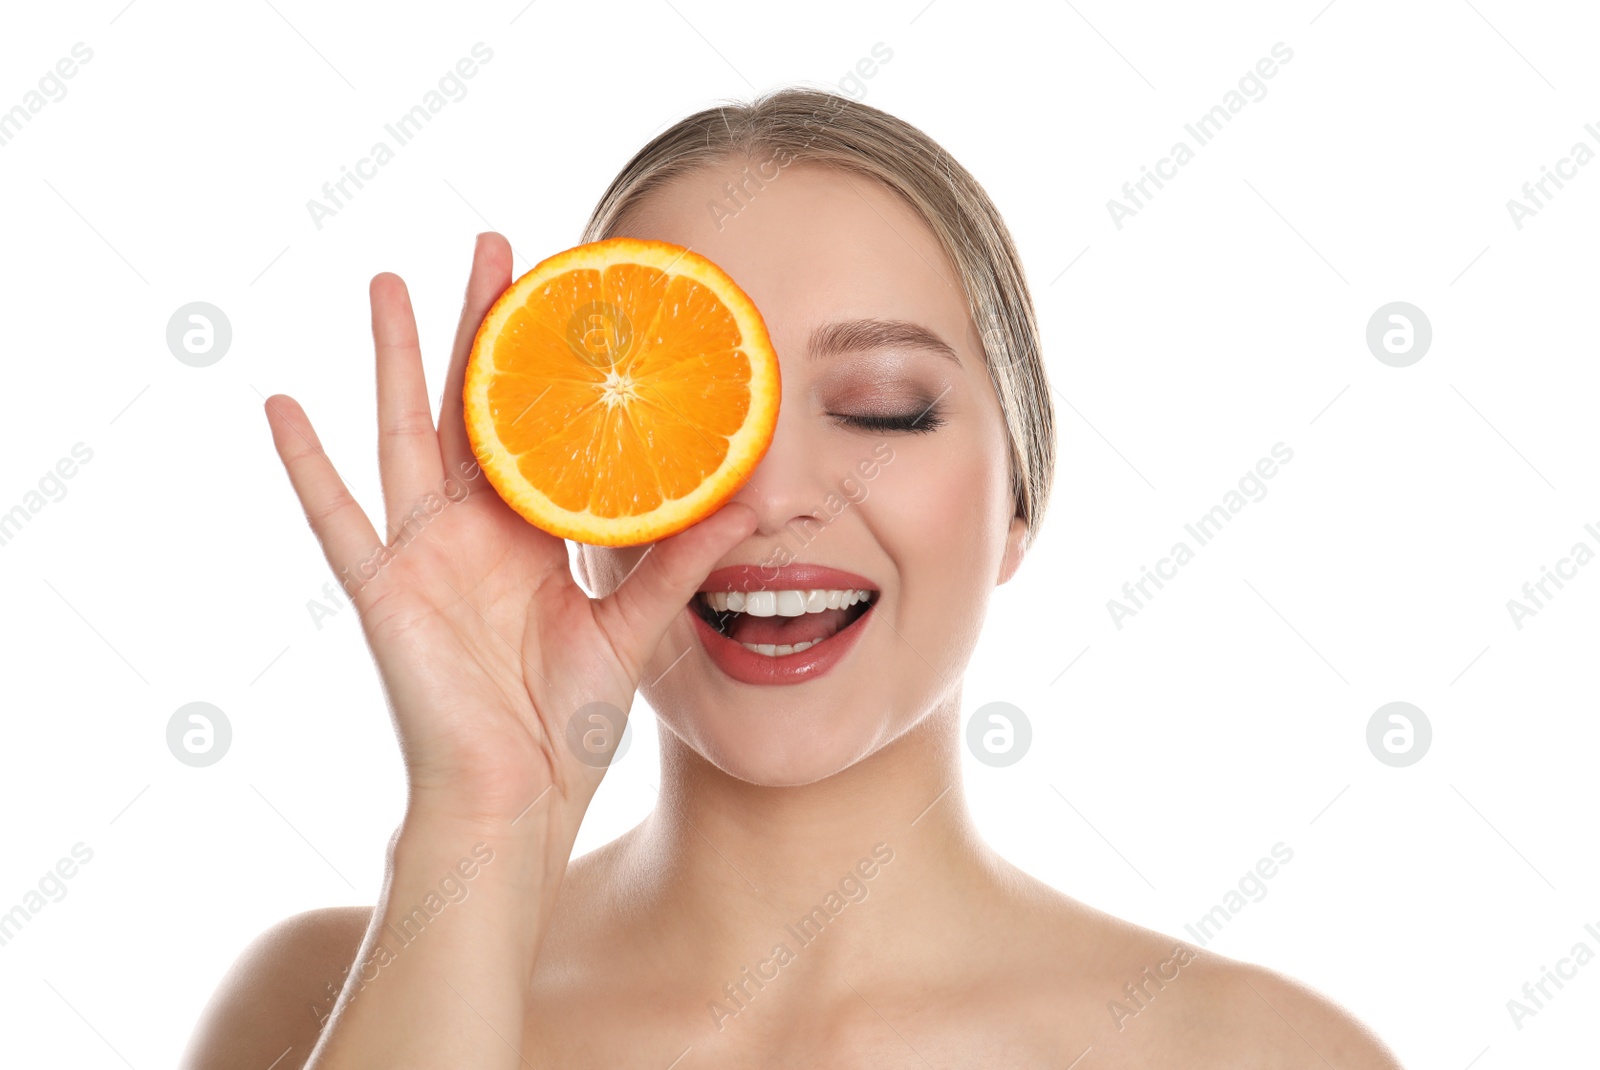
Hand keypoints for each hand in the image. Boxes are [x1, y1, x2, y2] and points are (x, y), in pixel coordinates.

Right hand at [262, 232, 753, 835]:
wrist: (517, 802)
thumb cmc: (570, 725)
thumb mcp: (635, 626)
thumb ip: (685, 560)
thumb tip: (762, 502)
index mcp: (534, 535)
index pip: (542, 428)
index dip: (550, 364)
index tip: (569, 292)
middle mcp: (475, 530)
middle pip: (474, 404)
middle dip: (482, 326)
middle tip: (494, 245)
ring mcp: (423, 553)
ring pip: (404, 432)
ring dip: (394, 358)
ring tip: (388, 280)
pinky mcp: (383, 589)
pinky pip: (335, 518)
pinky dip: (306, 465)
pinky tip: (281, 404)